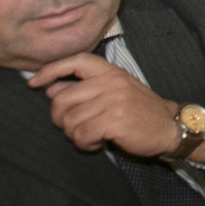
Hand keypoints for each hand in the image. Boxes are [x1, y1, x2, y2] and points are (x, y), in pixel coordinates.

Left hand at [28, 53, 178, 156]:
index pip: (76, 61)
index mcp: (111, 72)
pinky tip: (97, 143)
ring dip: (75, 135)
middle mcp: (111, 82)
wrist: (170, 126)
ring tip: (90, 136)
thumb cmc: (140, 110)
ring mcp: (113, 101)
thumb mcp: (116, 91)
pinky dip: (85, 144)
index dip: (50, 70)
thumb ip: (86, 89)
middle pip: (62, 99)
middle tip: (72, 127)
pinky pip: (82, 135)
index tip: (34, 83)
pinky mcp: (115, 120)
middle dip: (60, 118)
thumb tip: (51, 89)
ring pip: (70, 121)